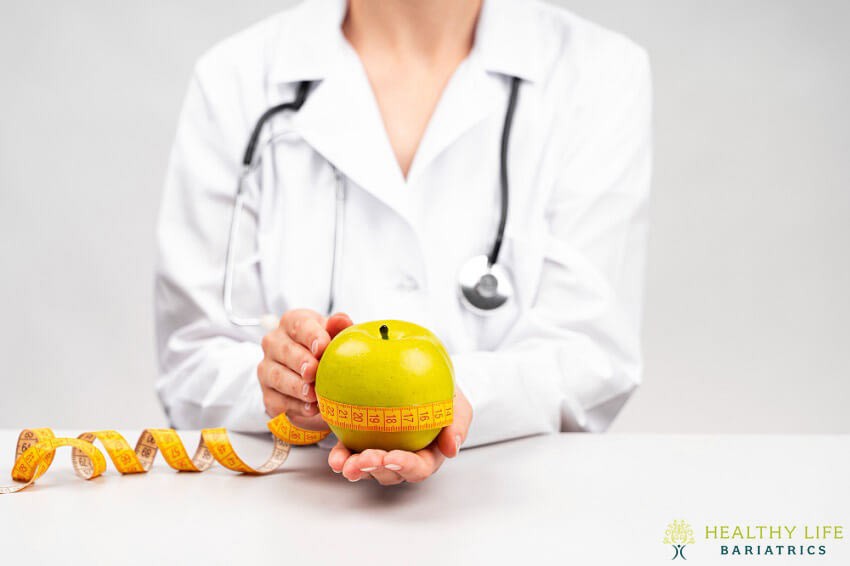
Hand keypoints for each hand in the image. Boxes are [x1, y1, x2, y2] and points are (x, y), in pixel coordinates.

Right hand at [258, 309, 352, 428]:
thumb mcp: (334, 335)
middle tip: (314, 372)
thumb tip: (341, 320)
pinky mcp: (268, 394)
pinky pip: (277, 401)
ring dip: (296, 387)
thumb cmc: (325, 350)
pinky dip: (294, 406)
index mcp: (292, 323)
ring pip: (278, 376)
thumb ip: (339, 327)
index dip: (311, 336)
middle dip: (300, 362)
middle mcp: (274, 343)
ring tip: (313, 394)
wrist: (316, 377)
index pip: (299, 325)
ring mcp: (267, 369)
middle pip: (285, 350)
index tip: (322, 347)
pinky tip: (309, 409)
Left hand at [328, 389, 472, 484]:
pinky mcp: (362, 441)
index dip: (405, 465)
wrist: (423, 377)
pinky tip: (334, 457)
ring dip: (355, 468)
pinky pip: (350, 453)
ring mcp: (381, 451)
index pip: (418, 467)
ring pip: (367, 468)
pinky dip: (341, 456)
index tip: (392, 456)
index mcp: (428, 454)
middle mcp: (403, 458)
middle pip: (389, 472)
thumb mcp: (458, 404)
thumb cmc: (444, 394)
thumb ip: (458, 423)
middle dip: (375, 469)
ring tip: (342, 463)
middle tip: (363, 460)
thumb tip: (452, 449)